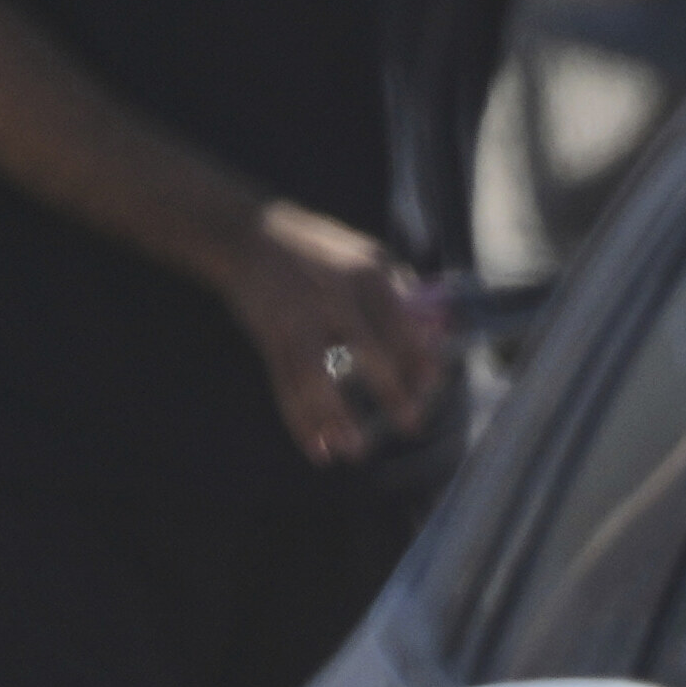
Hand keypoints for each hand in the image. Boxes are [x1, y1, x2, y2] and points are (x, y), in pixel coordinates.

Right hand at [231, 206, 449, 466]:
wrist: (248, 234)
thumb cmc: (320, 252)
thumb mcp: (367, 257)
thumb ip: (401, 295)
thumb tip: (437, 336)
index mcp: (365, 274)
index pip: (400, 321)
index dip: (418, 356)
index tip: (432, 385)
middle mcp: (331, 294)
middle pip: (365, 350)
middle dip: (390, 391)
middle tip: (410, 424)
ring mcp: (295, 316)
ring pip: (314, 376)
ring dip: (334, 418)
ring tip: (352, 451)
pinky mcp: (268, 335)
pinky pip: (284, 384)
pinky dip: (299, 420)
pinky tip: (316, 446)